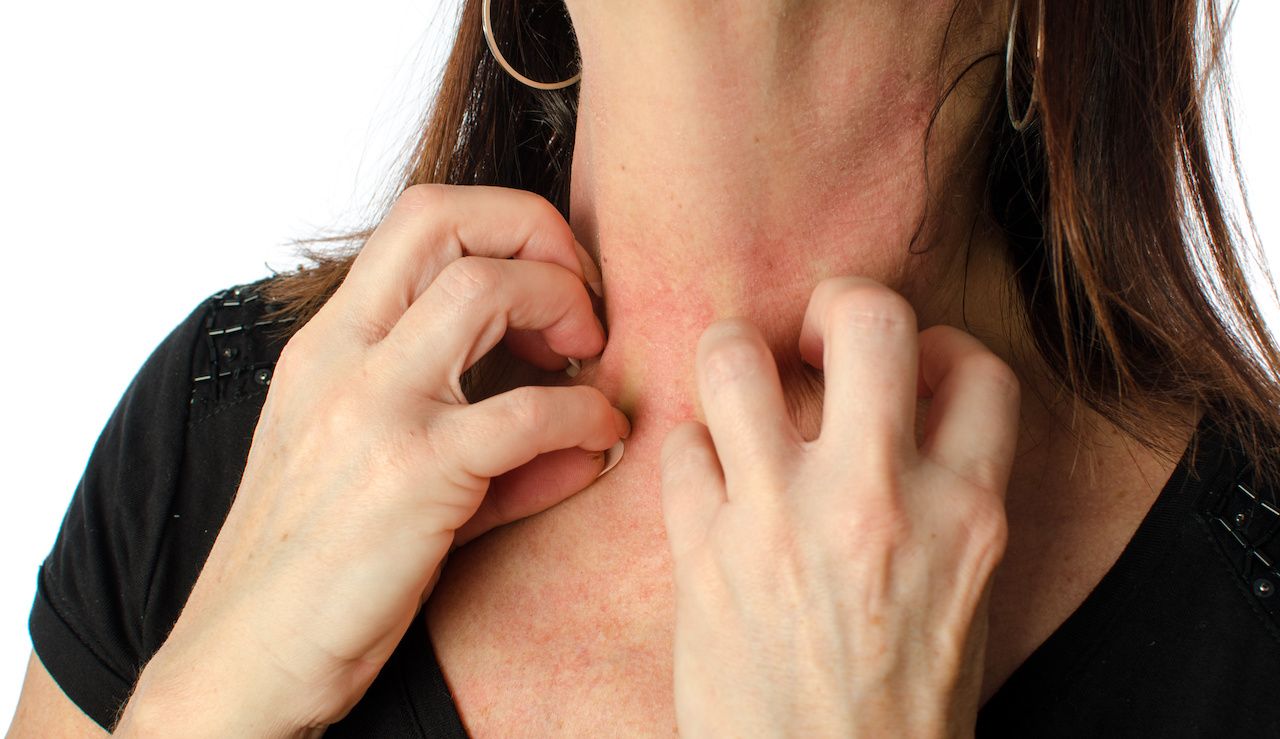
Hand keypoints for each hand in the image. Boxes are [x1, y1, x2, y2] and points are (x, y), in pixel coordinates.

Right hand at [115, 185, 629, 736]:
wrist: (244, 660)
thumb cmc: (314, 567)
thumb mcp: (381, 471)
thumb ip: (484, 437)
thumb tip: (589, 430)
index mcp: (328, 344)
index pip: (420, 218)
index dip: (509, 223)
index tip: (557, 279)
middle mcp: (341, 356)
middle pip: (446, 220)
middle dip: (541, 236)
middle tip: (583, 303)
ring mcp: (372, 409)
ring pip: (484, 290)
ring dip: (563, 307)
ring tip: (588, 360)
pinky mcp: (411, 476)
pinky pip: (526, 413)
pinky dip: (585, 415)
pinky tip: (601, 440)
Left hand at [660, 276, 1019, 737]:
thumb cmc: (900, 704)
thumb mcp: (964, 593)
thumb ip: (947, 495)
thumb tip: (906, 407)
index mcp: (966, 514)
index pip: (976, 368)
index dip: (940, 348)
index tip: (909, 371)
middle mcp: (877, 501)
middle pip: (866, 317)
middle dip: (836, 302)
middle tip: (816, 337)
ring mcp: (781, 520)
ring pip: (734, 358)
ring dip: (732, 354)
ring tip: (739, 386)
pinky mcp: (704, 554)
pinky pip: (678, 447)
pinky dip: (689, 451)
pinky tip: (708, 480)